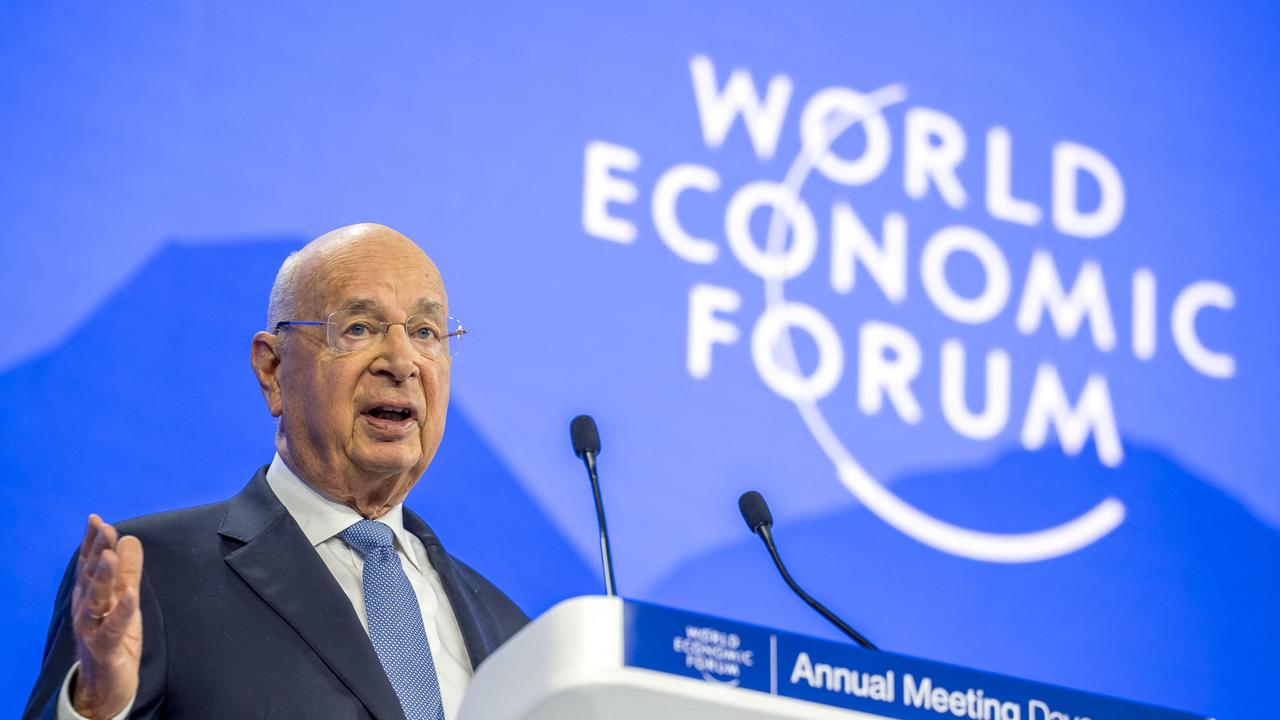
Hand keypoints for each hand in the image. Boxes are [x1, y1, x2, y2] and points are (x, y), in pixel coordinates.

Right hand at [70, 514, 143, 718]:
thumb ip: (128, 571)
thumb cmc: (115, 637)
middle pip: (90, 577)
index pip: (89, 565)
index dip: (92, 542)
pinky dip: (122, 610)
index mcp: (89, 596)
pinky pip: (112, 628)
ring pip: (96, 600)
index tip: (96, 519)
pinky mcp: (105, 648)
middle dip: (96, 552)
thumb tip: (129, 538)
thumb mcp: (124, 600)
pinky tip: (130, 595)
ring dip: (103, 576)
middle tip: (103, 527)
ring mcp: (92, 629)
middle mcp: (86, 610)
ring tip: (109, 554)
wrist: (106, 683)